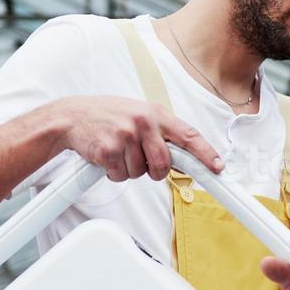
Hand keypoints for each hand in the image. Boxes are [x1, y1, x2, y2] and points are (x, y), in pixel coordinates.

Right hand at [51, 95, 222, 181]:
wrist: (72, 116)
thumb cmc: (109, 116)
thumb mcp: (139, 115)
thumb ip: (161, 132)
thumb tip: (186, 158)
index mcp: (155, 113)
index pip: (189, 135)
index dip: (206, 154)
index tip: (218, 168)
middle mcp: (143, 122)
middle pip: (163, 164)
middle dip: (154, 171)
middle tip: (140, 161)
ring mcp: (125, 135)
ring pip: (140, 173)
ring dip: (129, 169)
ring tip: (118, 151)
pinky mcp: (108, 149)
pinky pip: (120, 175)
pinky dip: (113, 172)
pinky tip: (106, 156)